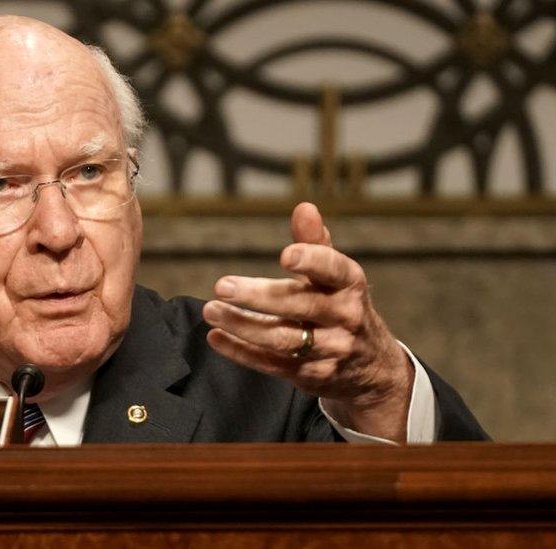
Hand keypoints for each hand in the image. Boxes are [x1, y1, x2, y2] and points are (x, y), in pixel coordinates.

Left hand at [202, 202, 413, 441]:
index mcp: (350, 285)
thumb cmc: (342, 306)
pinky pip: (272, 365)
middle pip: (300, 306)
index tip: (284, 255)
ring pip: (283, 339)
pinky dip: (241, 352)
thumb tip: (303, 206)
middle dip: (259, 297)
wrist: (372, 367)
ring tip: (211, 310)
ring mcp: (330, 350)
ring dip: (243, 326)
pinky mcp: (311, 376)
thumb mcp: (337, 276)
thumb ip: (316, 243)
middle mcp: (344, 318)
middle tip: (222, 286)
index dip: (312, 261)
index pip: (335, 270)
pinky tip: (216, 337)